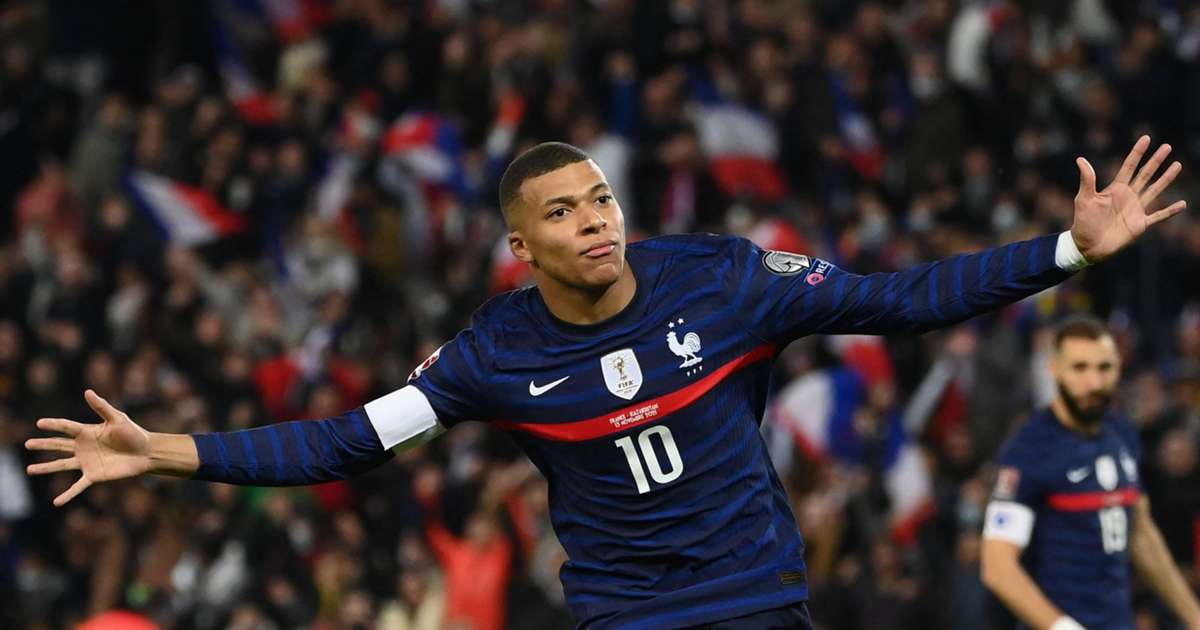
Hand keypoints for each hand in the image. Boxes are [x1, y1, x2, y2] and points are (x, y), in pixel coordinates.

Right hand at [25, 389, 151, 505]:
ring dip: (45, 468)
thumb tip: (87, 392)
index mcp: (88, 432)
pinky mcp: (94, 476)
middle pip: (58, 445)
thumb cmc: (134, 433)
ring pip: (61, 465)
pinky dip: (67, 494)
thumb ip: (102, 407)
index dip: (53, 425)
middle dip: (43, 444)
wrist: (146, 452)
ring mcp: (87, 462)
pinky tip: (56, 502)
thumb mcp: (118, 418)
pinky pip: (77, 486)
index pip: (66, 427)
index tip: (39, 423)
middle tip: (27, 443)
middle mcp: (84, 447)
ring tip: (29, 470)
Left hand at [1070, 135, 1185, 262]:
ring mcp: (1136, 209)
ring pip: (1155, 190)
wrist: (1087, 246)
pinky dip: (1170, 211)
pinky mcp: (1140, 224)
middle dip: (1156, 161)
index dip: (1137, 152)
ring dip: (1166, 178)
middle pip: (1145, 174)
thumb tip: (1080, 159)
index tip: (1147, 138)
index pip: (1129, 166)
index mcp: (1115, 189)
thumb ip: (1087, 180)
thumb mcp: (1084, 199)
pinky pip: (1159, 216)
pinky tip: (1182, 204)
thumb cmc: (1083, 223)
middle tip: (1167, 146)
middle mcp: (1128, 196)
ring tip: (1177, 165)